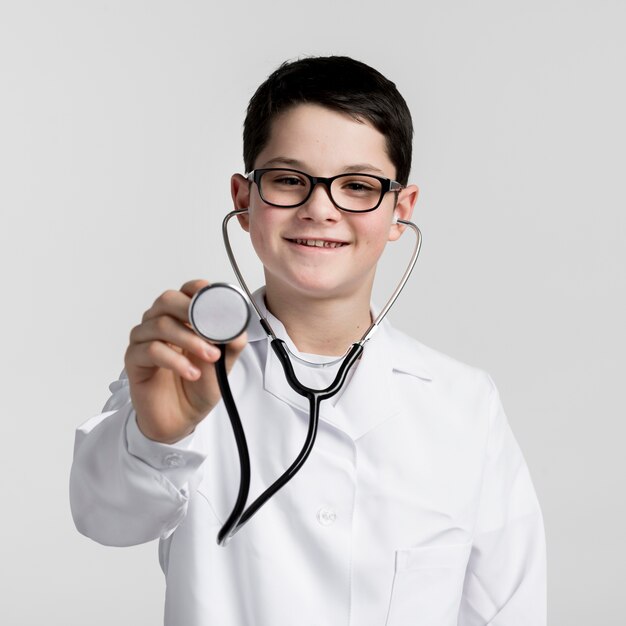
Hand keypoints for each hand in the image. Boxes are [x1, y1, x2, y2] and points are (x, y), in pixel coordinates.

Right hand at [124, 279, 247, 442]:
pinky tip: (191, 372)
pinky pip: (150, 350)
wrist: (182, 418)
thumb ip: (231, 342)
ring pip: (160, 324)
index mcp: (181, 318)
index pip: (186, 292)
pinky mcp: (134, 360)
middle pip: (167, 300)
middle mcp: (160, 323)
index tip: (215, 300)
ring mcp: (144, 340)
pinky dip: (175, 360)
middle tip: (212, 330)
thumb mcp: (223, 363)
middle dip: (192, 311)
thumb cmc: (198, 386)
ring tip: (210, 357)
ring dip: (189, 339)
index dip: (198, 290)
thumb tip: (239, 326)